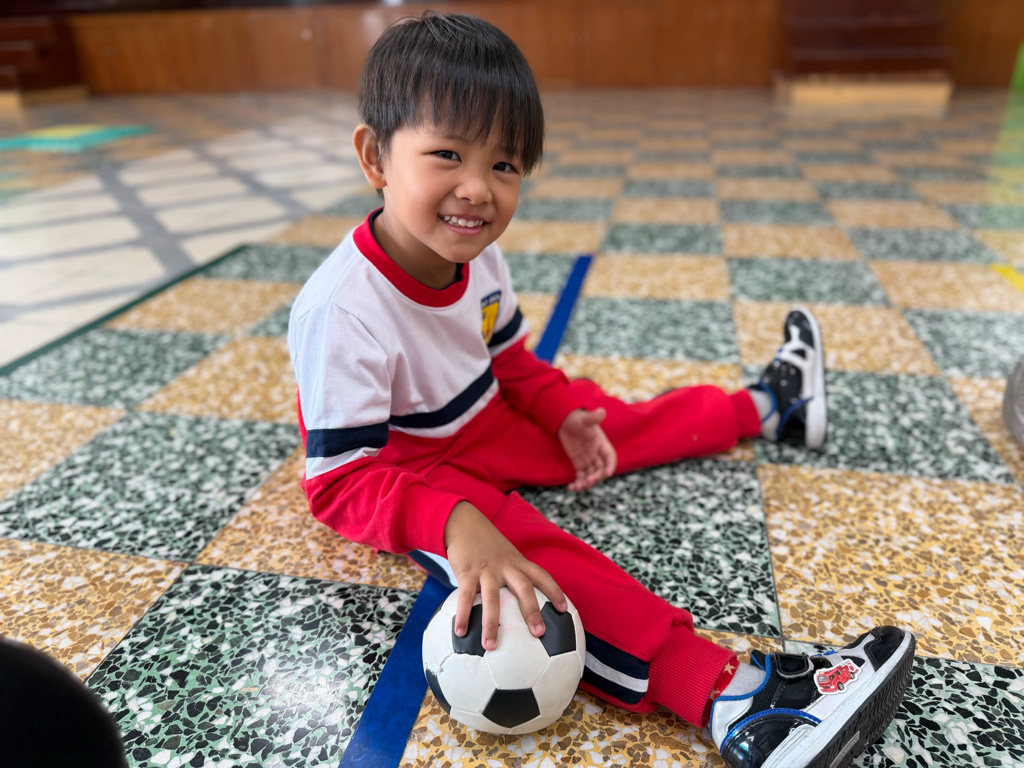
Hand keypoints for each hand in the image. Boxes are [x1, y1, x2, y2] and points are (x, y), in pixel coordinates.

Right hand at [444, 502, 566, 650]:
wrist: (463, 523)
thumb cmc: (486, 545)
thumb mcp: (505, 554)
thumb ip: (513, 574)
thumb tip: (519, 602)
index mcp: (517, 562)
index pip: (541, 576)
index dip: (554, 591)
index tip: (565, 609)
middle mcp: (505, 566)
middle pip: (524, 589)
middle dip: (532, 611)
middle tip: (539, 633)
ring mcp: (486, 570)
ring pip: (492, 599)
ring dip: (491, 624)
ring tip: (491, 646)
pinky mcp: (467, 573)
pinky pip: (464, 597)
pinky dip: (463, 616)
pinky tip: (460, 633)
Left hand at [558, 407, 617, 491]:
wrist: (565, 422)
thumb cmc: (577, 418)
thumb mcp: (584, 418)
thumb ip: (593, 417)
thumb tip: (602, 411)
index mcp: (602, 444)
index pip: (610, 456)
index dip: (610, 465)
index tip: (608, 473)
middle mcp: (597, 454)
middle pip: (601, 469)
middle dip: (597, 476)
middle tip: (588, 480)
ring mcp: (589, 460)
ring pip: (591, 475)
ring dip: (587, 483)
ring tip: (578, 487)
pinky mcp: (579, 464)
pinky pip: (581, 476)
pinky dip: (578, 483)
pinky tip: (571, 488)